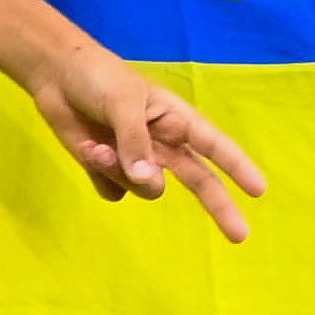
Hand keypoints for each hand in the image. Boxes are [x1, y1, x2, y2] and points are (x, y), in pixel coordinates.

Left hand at [19, 47, 263, 243]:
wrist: (55, 77)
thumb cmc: (98, 79)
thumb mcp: (123, 103)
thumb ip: (136, 143)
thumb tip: (147, 181)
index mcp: (176, 120)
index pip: (215, 147)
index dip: (238, 167)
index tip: (259, 190)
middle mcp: (163, 145)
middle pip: (199, 182)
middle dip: (219, 207)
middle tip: (240, 237)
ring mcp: (137, 161)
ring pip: (146, 189)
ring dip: (122, 172)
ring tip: (96, 145)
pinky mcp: (110, 172)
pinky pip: (115, 192)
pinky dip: (101, 175)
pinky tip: (86, 150)